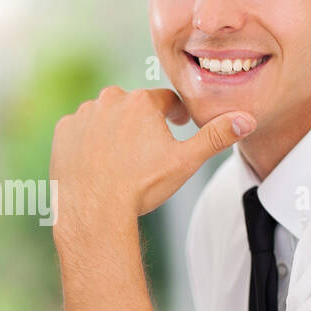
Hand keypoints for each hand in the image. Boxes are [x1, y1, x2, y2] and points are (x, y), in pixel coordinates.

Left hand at [48, 87, 253, 239]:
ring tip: (120, 157)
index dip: (174, 114)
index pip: (165, 101)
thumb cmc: (141, 186)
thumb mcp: (185, 162)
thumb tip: (247, 119)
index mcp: (142, 102)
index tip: (176, 126)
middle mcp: (110, 100)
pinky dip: (87, 141)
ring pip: (104, 116)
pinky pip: (79, 130)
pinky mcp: (63, 131)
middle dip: (140, 122)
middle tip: (146, 149)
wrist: (95, 210)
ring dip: (113, 129)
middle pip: (132, 106)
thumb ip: (216, 137)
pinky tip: (96, 161)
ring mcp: (83, 115)